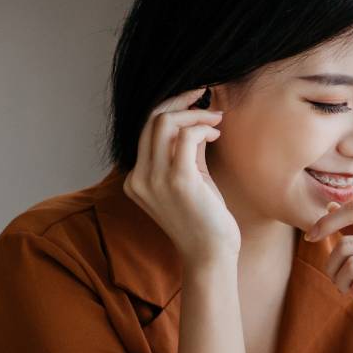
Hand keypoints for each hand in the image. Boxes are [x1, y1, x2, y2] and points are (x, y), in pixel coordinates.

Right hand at [123, 87, 239, 263]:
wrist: (211, 255)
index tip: (194, 103)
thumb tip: (194, 117)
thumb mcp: (190, 178)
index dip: (170, 109)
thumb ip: (186, 150)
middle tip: (206, 98)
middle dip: (181, 102)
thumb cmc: (204, 219)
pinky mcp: (178, 180)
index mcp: (136, 179)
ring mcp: (154, 180)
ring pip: (164, 122)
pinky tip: (216, 134)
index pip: (145, 129)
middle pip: (151, 120)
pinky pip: (185, 135)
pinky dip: (202, 127)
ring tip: (216, 119)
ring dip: (194, 113)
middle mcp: (139, 178)